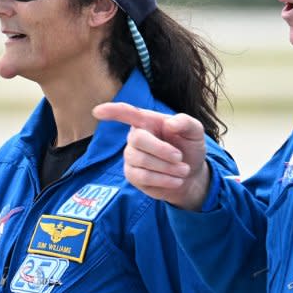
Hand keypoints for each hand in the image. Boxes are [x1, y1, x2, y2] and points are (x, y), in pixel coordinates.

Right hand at [93, 102, 210, 210]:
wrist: (192, 175)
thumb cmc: (189, 148)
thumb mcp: (195, 132)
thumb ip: (186, 123)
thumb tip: (171, 124)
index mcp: (148, 121)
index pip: (126, 113)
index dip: (112, 112)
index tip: (97, 111)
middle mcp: (136, 137)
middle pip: (138, 139)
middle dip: (161, 150)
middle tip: (180, 157)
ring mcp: (132, 157)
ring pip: (141, 160)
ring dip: (166, 167)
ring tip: (183, 170)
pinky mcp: (133, 175)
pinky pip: (142, 177)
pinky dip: (163, 179)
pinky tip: (176, 180)